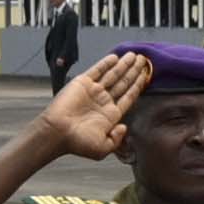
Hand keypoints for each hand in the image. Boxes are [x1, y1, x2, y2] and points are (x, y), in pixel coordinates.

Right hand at [39, 51, 153, 161]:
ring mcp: (93, 91)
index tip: (147, 75)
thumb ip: (116, 139)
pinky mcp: (82, 83)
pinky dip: (106, 63)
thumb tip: (124, 127)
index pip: (129, 97)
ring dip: (124, 65)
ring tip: (135, 55)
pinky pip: (97, 70)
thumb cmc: (77, 143)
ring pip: (113, 75)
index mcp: (110, 114)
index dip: (138, 86)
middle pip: (124, 83)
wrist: (56, 132)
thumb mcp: (102, 148)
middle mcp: (103, 101)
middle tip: (144, 60)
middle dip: (134, 71)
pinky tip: (116, 57)